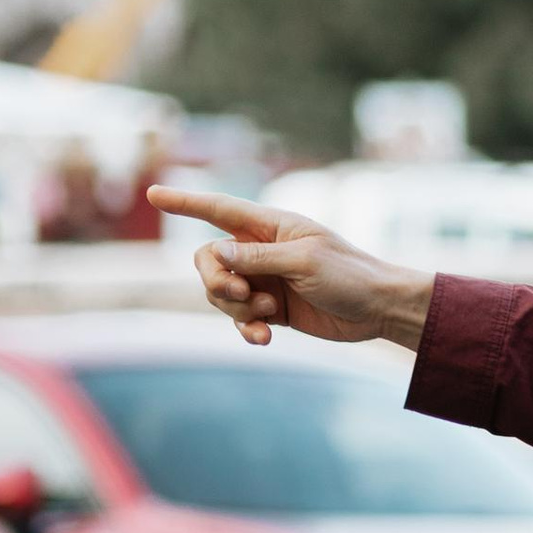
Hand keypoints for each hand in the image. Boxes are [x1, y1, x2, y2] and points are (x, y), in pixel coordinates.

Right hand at [147, 186, 433, 351]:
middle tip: (242, 296)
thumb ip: (256, 258)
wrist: (379, 309)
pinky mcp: (271, 308)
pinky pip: (239, 319)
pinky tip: (265, 339)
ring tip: (267, 314)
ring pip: (220, 293)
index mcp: (271, 226)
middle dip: (216, 282)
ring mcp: (264, 279)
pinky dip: (247, 329)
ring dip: (236, 309)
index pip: (218, 209)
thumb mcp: (302, 262)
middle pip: (209, 261)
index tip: (153, 193)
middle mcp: (261, 249)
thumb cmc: (349, 275)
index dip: (185, 202)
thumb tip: (213, 253)